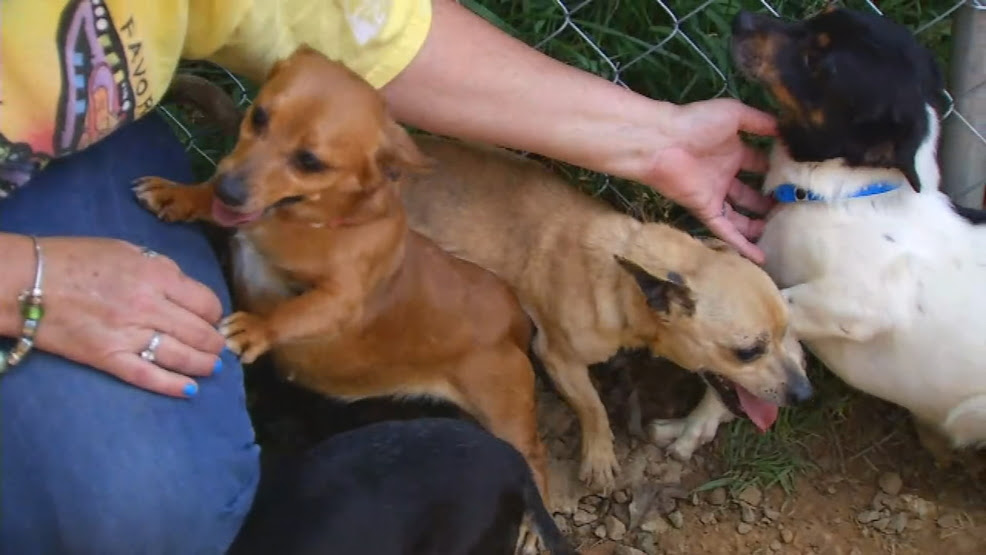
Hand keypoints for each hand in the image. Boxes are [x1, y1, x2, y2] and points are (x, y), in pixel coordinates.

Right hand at [5, 237, 224, 397]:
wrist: (27, 281)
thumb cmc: (76, 258)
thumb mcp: (127, 250)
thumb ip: (161, 269)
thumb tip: (186, 290)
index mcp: (157, 275)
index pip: (206, 302)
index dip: (214, 314)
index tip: (212, 319)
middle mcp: (149, 306)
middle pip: (199, 332)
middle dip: (213, 342)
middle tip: (216, 347)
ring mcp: (129, 334)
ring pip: (181, 357)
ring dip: (203, 365)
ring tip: (211, 367)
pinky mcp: (107, 357)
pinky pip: (148, 375)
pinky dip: (173, 385)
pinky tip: (190, 390)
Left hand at [642, 98, 776, 263]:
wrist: (663, 141)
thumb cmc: (696, 123)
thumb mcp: (735, 114)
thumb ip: (759, 121)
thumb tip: (785, 129)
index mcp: (731, 152)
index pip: (757, 164)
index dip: (775, 170)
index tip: (797, 178)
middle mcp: (723, 175)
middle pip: (749, 194)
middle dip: (767, 202)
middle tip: (791, 210)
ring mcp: (714, 195)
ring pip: (739, 217)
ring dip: (756, 225)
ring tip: (780, 233)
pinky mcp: (706, 210)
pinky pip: (726, 231)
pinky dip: (742, 244)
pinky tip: (760, 257)